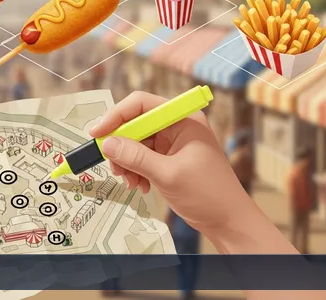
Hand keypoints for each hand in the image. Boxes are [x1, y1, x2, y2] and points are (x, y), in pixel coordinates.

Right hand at [89, 91, 253, 237]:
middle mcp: (177, 126)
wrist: (228, 221)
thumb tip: (107, 144)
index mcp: (183, 119)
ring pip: (135, 142)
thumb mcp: (167, 174)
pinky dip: (135, 170)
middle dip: (121, 146)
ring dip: (127, 162)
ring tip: (131, 182)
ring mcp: (173, 143)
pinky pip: (142, 157)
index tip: (97, 133)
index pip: (141, 104)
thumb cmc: (208, 194)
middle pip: (135, 124)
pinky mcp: (169, 158)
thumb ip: (136, 157)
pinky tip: (140, 186)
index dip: (116, 116)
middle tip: (116, 168)